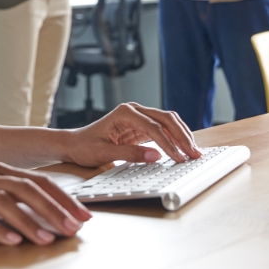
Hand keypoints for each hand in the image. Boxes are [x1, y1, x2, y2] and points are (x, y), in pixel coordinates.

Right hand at [0, 163, 91, 245]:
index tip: (85, 215)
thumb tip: (44, 216)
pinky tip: (11, 241)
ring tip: (48, 240)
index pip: (38, 181)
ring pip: (5, 203)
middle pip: (27, 189)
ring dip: (30, 221)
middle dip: (55, 209)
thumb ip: (8, 198)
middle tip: (75, 228)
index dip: (63, 197)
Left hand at [65, 102, 201, 166]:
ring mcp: (138, 117)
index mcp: (124, 112)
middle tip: (194, 154)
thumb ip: (129, 154)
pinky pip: (163, 130)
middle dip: (182, 136)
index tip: (179, 158)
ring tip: (194, 152)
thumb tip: (156, 155)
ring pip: (168, 122)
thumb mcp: (103, 153)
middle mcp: (134, 110)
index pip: (153, 127)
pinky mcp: (141, 126)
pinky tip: (184, 149)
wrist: (74, 144)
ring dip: (182, 135)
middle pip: (165, 119)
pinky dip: (175, 138)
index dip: (168, 143)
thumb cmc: (85, 147)